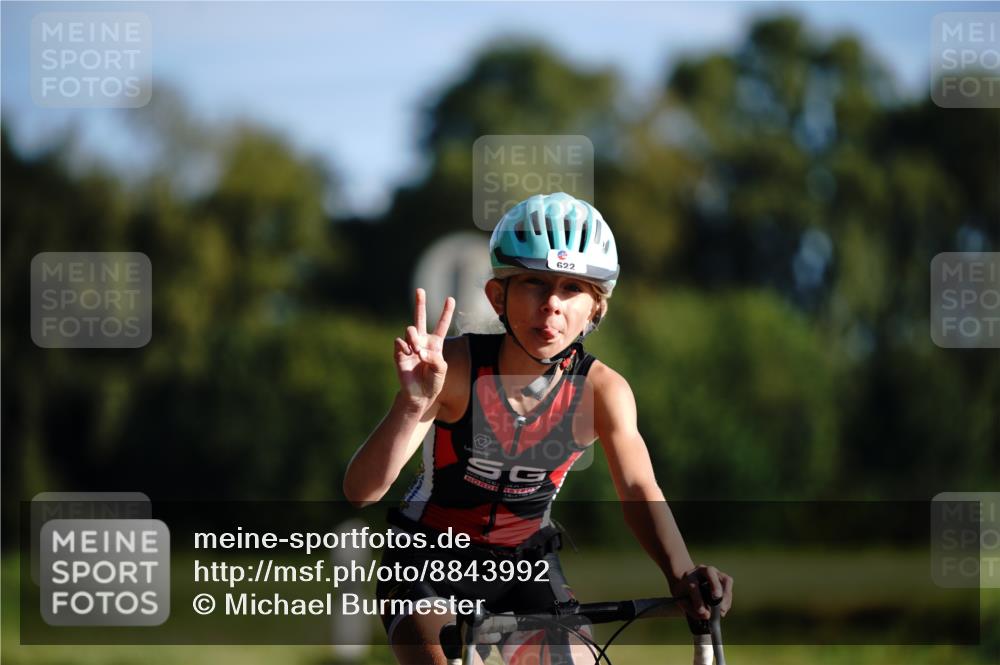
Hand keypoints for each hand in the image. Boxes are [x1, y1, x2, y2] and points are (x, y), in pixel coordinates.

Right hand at [394, 288, 454, 407]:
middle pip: (420, 317)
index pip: (441, 324)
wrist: (419, 394)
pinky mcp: (399, 352)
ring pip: (410, 329)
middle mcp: (422, 341)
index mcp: (435, 343)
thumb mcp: (441, 369)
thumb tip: (419, 350)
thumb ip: (435, 358)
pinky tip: (408, 353)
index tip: (451, 298)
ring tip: (416, 350)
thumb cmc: (433, 381)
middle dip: (420, 303)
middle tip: (420, 289)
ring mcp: (410, 345)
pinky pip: (399, 342)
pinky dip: (404, 347)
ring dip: (414, 338)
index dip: (446, 312)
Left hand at [671, 564, 732, 620]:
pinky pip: (729, 585)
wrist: (688, 584)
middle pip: (710, 572)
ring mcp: (714, 573)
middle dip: (715, 585)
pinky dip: (728, 598)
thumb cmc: (685, 594)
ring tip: (722, 609)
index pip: (693, 586)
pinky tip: (724, 608)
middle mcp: (701, 571)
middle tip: (717, 597)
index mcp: (688, 576)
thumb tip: (707, 615)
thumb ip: (691, 609)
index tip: (702, 612)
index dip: (698, 600)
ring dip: (726, 594)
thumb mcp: (681, 601)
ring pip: (725, 579)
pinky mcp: (723, 578)